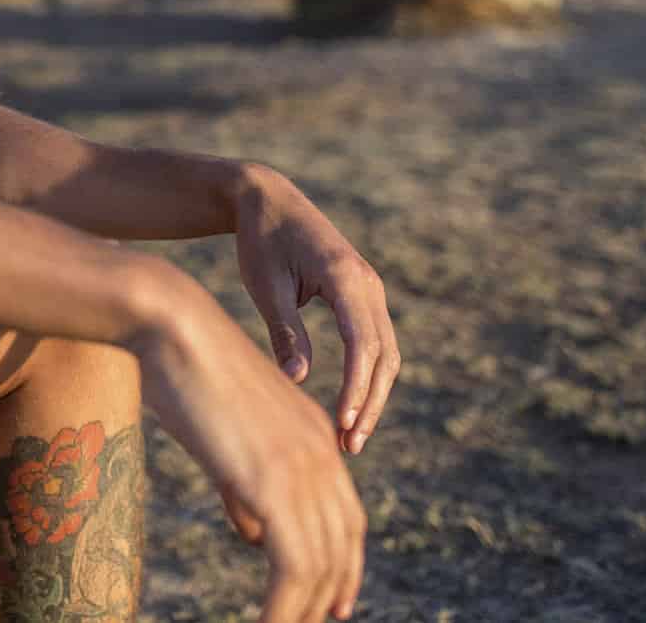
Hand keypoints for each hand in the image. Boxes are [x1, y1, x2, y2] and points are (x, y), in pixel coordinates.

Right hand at [132, 268, 367, 622]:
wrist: (170, 326)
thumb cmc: (179, 369)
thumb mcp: (218, 434)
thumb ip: (242, 485)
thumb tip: (254, 535)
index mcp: (312, 434)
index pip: (346, 514)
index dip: (344, 562)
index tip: (332, 600)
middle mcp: (319, 452)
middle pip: (343, 542)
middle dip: (331, 590)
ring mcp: (301, 467)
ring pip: (319, 563)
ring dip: (302, 608)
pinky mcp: (273, 483)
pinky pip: (292, 566)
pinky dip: (284, 607)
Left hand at [234, 166, 401, 454]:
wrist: (268, 200)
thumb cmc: (259, 241)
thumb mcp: (265, 286)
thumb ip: (285, 330)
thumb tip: (300, 380)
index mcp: (344, 277)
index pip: (362, 343)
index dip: (356, 387)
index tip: (343, 423)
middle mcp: (367, 283)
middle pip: (383, 355)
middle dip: (370, 402)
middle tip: (349, 445)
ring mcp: (370, 288)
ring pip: (386, 352)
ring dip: (374, 394)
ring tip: (351, 435)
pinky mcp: (363, 294)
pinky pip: (376, 341)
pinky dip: (370, 375)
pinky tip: (353, 404)